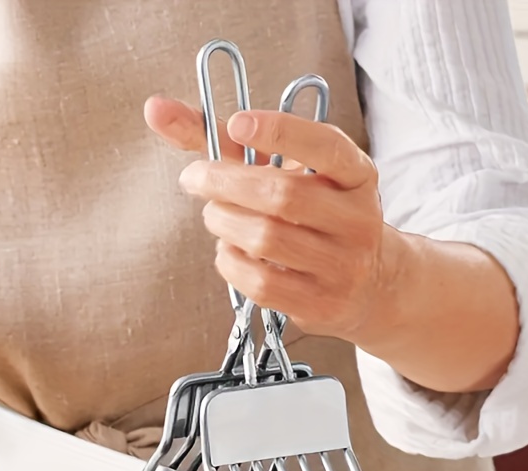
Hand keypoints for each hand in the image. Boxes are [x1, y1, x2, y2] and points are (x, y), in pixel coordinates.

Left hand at [144, 97, 394, 340]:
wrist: (370, 283)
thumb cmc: (314, 217)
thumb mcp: (288, 173)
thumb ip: (228, 144)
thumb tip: (157, 110)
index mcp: (356, 174)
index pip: (324, 146)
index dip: (280, 131)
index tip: (236, 124)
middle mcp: (357, 218)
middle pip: (281, 194)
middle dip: (225, 182)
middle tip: (195, 178)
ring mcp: (342, 265)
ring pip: (266, 238)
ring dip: (223, 222)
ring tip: (215, 216)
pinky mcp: (320, 303)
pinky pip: (261, 282)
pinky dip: (230, 262)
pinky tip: (229, 251)